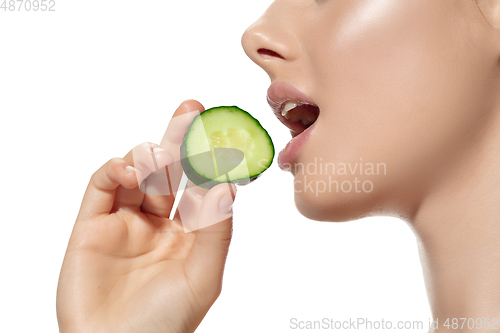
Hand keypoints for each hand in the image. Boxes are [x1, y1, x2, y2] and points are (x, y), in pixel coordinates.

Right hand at [56, 100, 236, 332]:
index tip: (220, 136)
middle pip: (170, 171)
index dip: (209, 161)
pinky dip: (117, 168)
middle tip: (191, 110)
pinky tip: (134, 169)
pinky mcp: (92, 225)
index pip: (200, 186)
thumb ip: (215, 230)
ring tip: (161, 155)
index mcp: (189, 234)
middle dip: (179, 139)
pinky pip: (103, 184)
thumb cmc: (165, 323)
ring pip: (137, 171)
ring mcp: (124, 222)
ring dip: (150, 154)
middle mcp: (158, 223)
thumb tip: (226, 184)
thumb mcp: (203, 276)